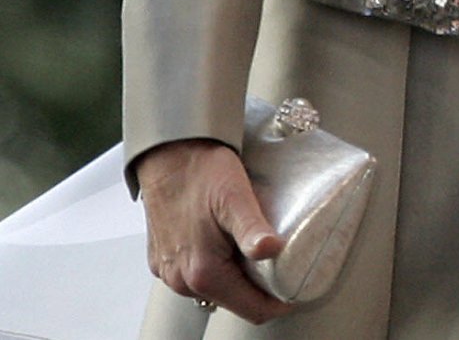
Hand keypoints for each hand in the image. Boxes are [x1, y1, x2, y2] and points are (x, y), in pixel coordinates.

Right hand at [137, 138, 292, 324]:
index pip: (251, 310)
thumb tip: (272, 251)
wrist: (167, 149)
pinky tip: (226, 239)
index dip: (278, 301)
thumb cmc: (200, 168)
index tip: (297, 285)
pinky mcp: (161, 259)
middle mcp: (181, 280)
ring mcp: (169, 271)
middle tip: (281, 262)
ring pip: (214, 288)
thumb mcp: (234, 194)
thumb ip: (252, 228)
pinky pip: (194, 273)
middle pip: (233, 301)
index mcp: (202, 272)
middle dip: (258, 288)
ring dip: (236, 275)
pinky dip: (215, 263)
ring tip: (255, 248)